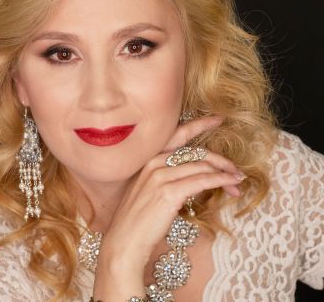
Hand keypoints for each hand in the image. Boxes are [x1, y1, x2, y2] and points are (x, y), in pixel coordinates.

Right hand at [98, 115, 244, 269]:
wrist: (123, 242)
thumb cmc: (137, 220)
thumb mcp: (149, 191)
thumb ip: (167, 178)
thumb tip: (192, 178)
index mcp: (148, 159)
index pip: (178, 135)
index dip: (200, 124)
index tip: (218, 119)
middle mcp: (154, 162)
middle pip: (196, 152)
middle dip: (220, 159)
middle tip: (236, 169)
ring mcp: (160, 176)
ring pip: (202, 166)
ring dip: (225, 172)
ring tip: (238, 180)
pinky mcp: (169, 192)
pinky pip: (202, 181)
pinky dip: (220, 181)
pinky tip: (231, 184)